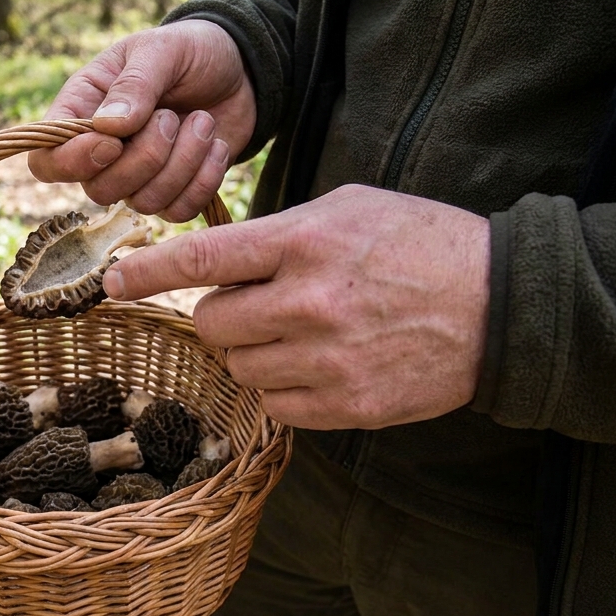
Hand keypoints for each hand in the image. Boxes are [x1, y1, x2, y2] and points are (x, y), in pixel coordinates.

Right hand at [27, 20, 255, 221]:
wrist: (240, 68)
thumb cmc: (189, 51)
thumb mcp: (162, 49)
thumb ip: (135, 84)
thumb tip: (107, 127)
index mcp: (82, 110)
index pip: (46, 161)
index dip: (73, 162)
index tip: (114, 141)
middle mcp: (102, 152)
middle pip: (99, 190)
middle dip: (145, 158)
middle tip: (171, 117)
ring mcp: (139, 177)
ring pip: (144, 203)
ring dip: (182, 162)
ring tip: (202, 121)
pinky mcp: (175, 192)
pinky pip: (179, 211)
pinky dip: (205, 179)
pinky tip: (216, 145)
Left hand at [104, 185, 491, 429]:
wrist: (502, 305)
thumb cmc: (420, 244)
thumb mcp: (348, 208)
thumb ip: (278, 233)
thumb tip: (215, 259)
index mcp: (306, 243)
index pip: (202, 260)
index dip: (148, 273)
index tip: (114, 282)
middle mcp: (308, 303)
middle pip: (212, 323)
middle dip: (223, 312)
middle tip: (262, 302)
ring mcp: (326, 361)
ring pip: (239, 366)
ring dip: (254, 351)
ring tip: (303, 331)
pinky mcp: (345, 406)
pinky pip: (274, 405)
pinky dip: (283, 387)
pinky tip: (320, 364)